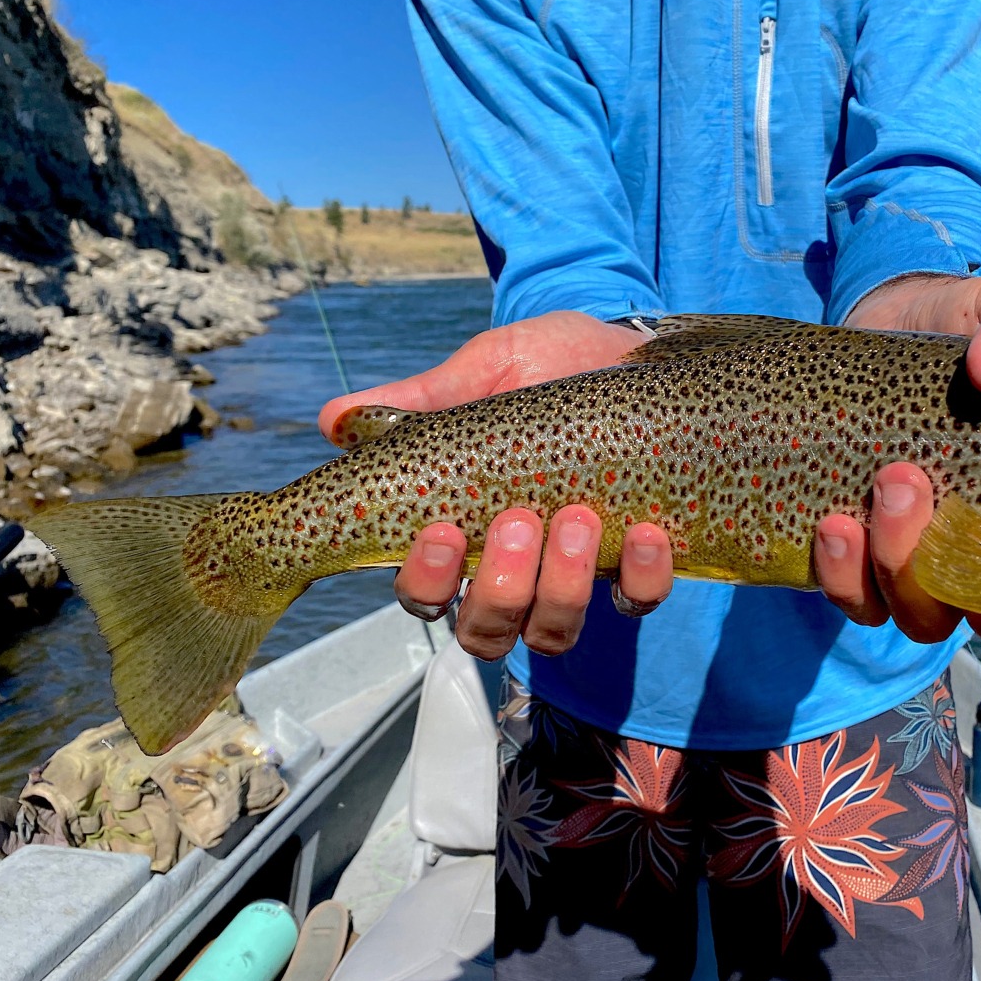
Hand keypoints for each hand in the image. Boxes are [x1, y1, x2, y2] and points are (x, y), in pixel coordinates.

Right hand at [316, 311, 674, 659]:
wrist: (634, 348)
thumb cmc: (549, 365)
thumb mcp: (488, 369)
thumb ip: (423, 398)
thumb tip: (334, 419)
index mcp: (465, 530)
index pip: (426, 595)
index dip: (427, 582)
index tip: (444, 531)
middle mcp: (516, 567)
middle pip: (485, 632)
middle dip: (500, 589)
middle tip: (518, 521)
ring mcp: (577, 573)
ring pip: (553, 632)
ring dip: (562, 587)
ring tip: (578, 519)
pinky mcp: (639, 565)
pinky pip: (638, 602)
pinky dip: (642, 579)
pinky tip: (646, 534)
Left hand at [815, 274, 980, 667]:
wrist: (885, 324)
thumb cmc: (976, 329)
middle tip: (965, 522)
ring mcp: (942, 569)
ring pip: (937, 624)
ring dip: (912, 573)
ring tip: (893, 482)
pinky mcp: (871, 565)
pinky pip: (864, 606)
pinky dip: (848, 578)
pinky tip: (838, 522)